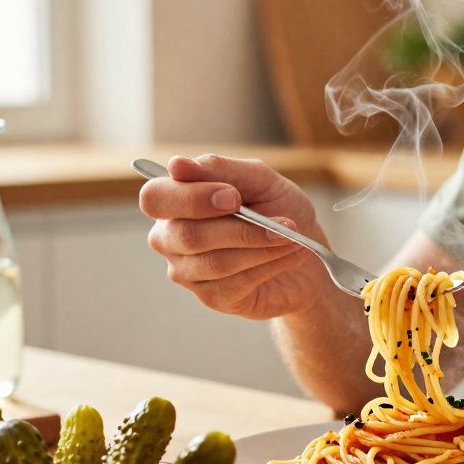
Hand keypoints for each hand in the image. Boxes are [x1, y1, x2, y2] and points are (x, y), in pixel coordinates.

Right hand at [139, 154, 330, 319]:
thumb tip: (176, 165)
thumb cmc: (276, 208)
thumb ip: (219, 170)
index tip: (234, 197)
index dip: (192, 198)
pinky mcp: (212, 297)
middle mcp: (170, 238)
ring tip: (291, 237)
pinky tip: (291, 254)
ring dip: (262, 247)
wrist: (308, 249)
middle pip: (186, 235)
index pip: (155, 198)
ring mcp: (187, 272)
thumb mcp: (258, 179)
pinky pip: (235, 283)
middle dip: (239, 229)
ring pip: (215, 262)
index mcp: (173, 202)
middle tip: (280, 222)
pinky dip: (269, 265)